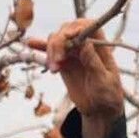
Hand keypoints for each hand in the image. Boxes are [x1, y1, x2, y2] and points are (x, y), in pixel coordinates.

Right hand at [29, 19, 124, 137]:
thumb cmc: (108, 95)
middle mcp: (86, 46)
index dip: (78, 27)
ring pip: (57, 41)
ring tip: (53, 69)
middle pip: (68, 31)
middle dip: (60, 42)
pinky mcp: (63, 62)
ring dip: (51, 51)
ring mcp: (73, 53)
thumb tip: (86, 43)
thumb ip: (94, 63)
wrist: (99, 110)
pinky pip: (50, 52)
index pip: (89, 27)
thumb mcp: (103, 81)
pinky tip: (31, 44)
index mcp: (100, 47)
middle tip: (58, 59)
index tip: (69, 36)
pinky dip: (40, 47)